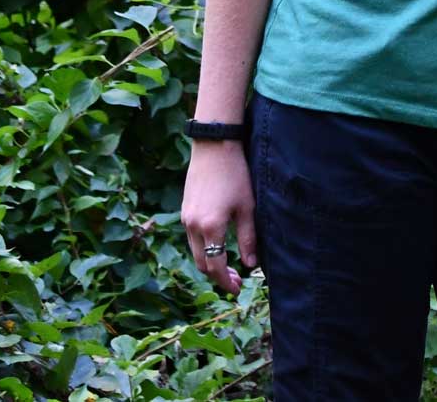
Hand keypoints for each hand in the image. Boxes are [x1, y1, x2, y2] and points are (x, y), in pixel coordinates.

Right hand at [180, 142, 258, 293]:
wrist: (214, 147)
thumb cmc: (236, 175)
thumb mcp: (248, 208)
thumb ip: (249, 238)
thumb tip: (251, 265)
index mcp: (210, 227)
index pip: (215, 266)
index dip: (226, 281)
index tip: (237, 289)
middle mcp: (193, 226)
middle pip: (202, 263)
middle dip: (218, 276)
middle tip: (236, 281)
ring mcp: (186, 218)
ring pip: (195, 252)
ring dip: (210, 263)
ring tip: (229, 266)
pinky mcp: (185, 210)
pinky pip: (192, 238)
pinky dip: (204, 248)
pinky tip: (219, 245)